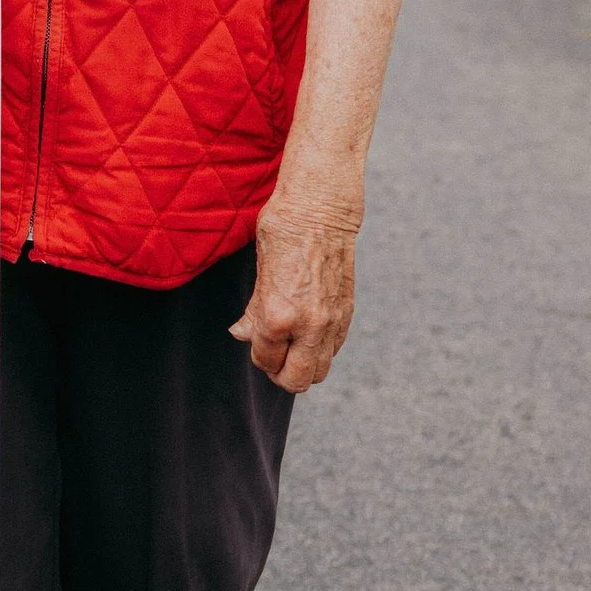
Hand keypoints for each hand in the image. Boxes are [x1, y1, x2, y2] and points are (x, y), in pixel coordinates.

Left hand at [233, 206, 357, 390]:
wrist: (321, 210)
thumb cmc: (283, 233)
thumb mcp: (259, 272)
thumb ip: (253, 312)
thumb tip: (242, 335)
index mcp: (278, 316)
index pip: (265, 360)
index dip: (257, 356)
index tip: (256, 344)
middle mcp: (309, 325)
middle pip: (297, 380)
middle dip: (281, 374)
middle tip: (273, 357)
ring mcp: (332, 321)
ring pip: (320, 370)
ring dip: (303, 365)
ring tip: (290, 347)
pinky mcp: (347, 313)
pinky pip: (333, 349)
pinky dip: (320, 349)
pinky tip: (308, 331)